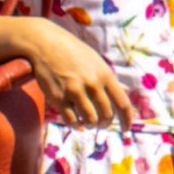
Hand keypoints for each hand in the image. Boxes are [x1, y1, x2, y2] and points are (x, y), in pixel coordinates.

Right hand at [10, 17, 136, 127]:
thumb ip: (109, 79)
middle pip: (107, 115)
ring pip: (90, 119)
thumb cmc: (74, 54)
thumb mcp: (97, 62)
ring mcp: (74, 91)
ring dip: (91, 125)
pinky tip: (77, 123)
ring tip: (89, 123)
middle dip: (106, 123)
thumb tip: (125, 92)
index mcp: (106, 75)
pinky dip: (76, 125)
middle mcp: (92, 84)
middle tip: (102, 124)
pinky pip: (71, 119)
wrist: (46, 44)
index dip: (127, 120)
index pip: (122, 104)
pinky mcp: (57, 97)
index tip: (126, 129)